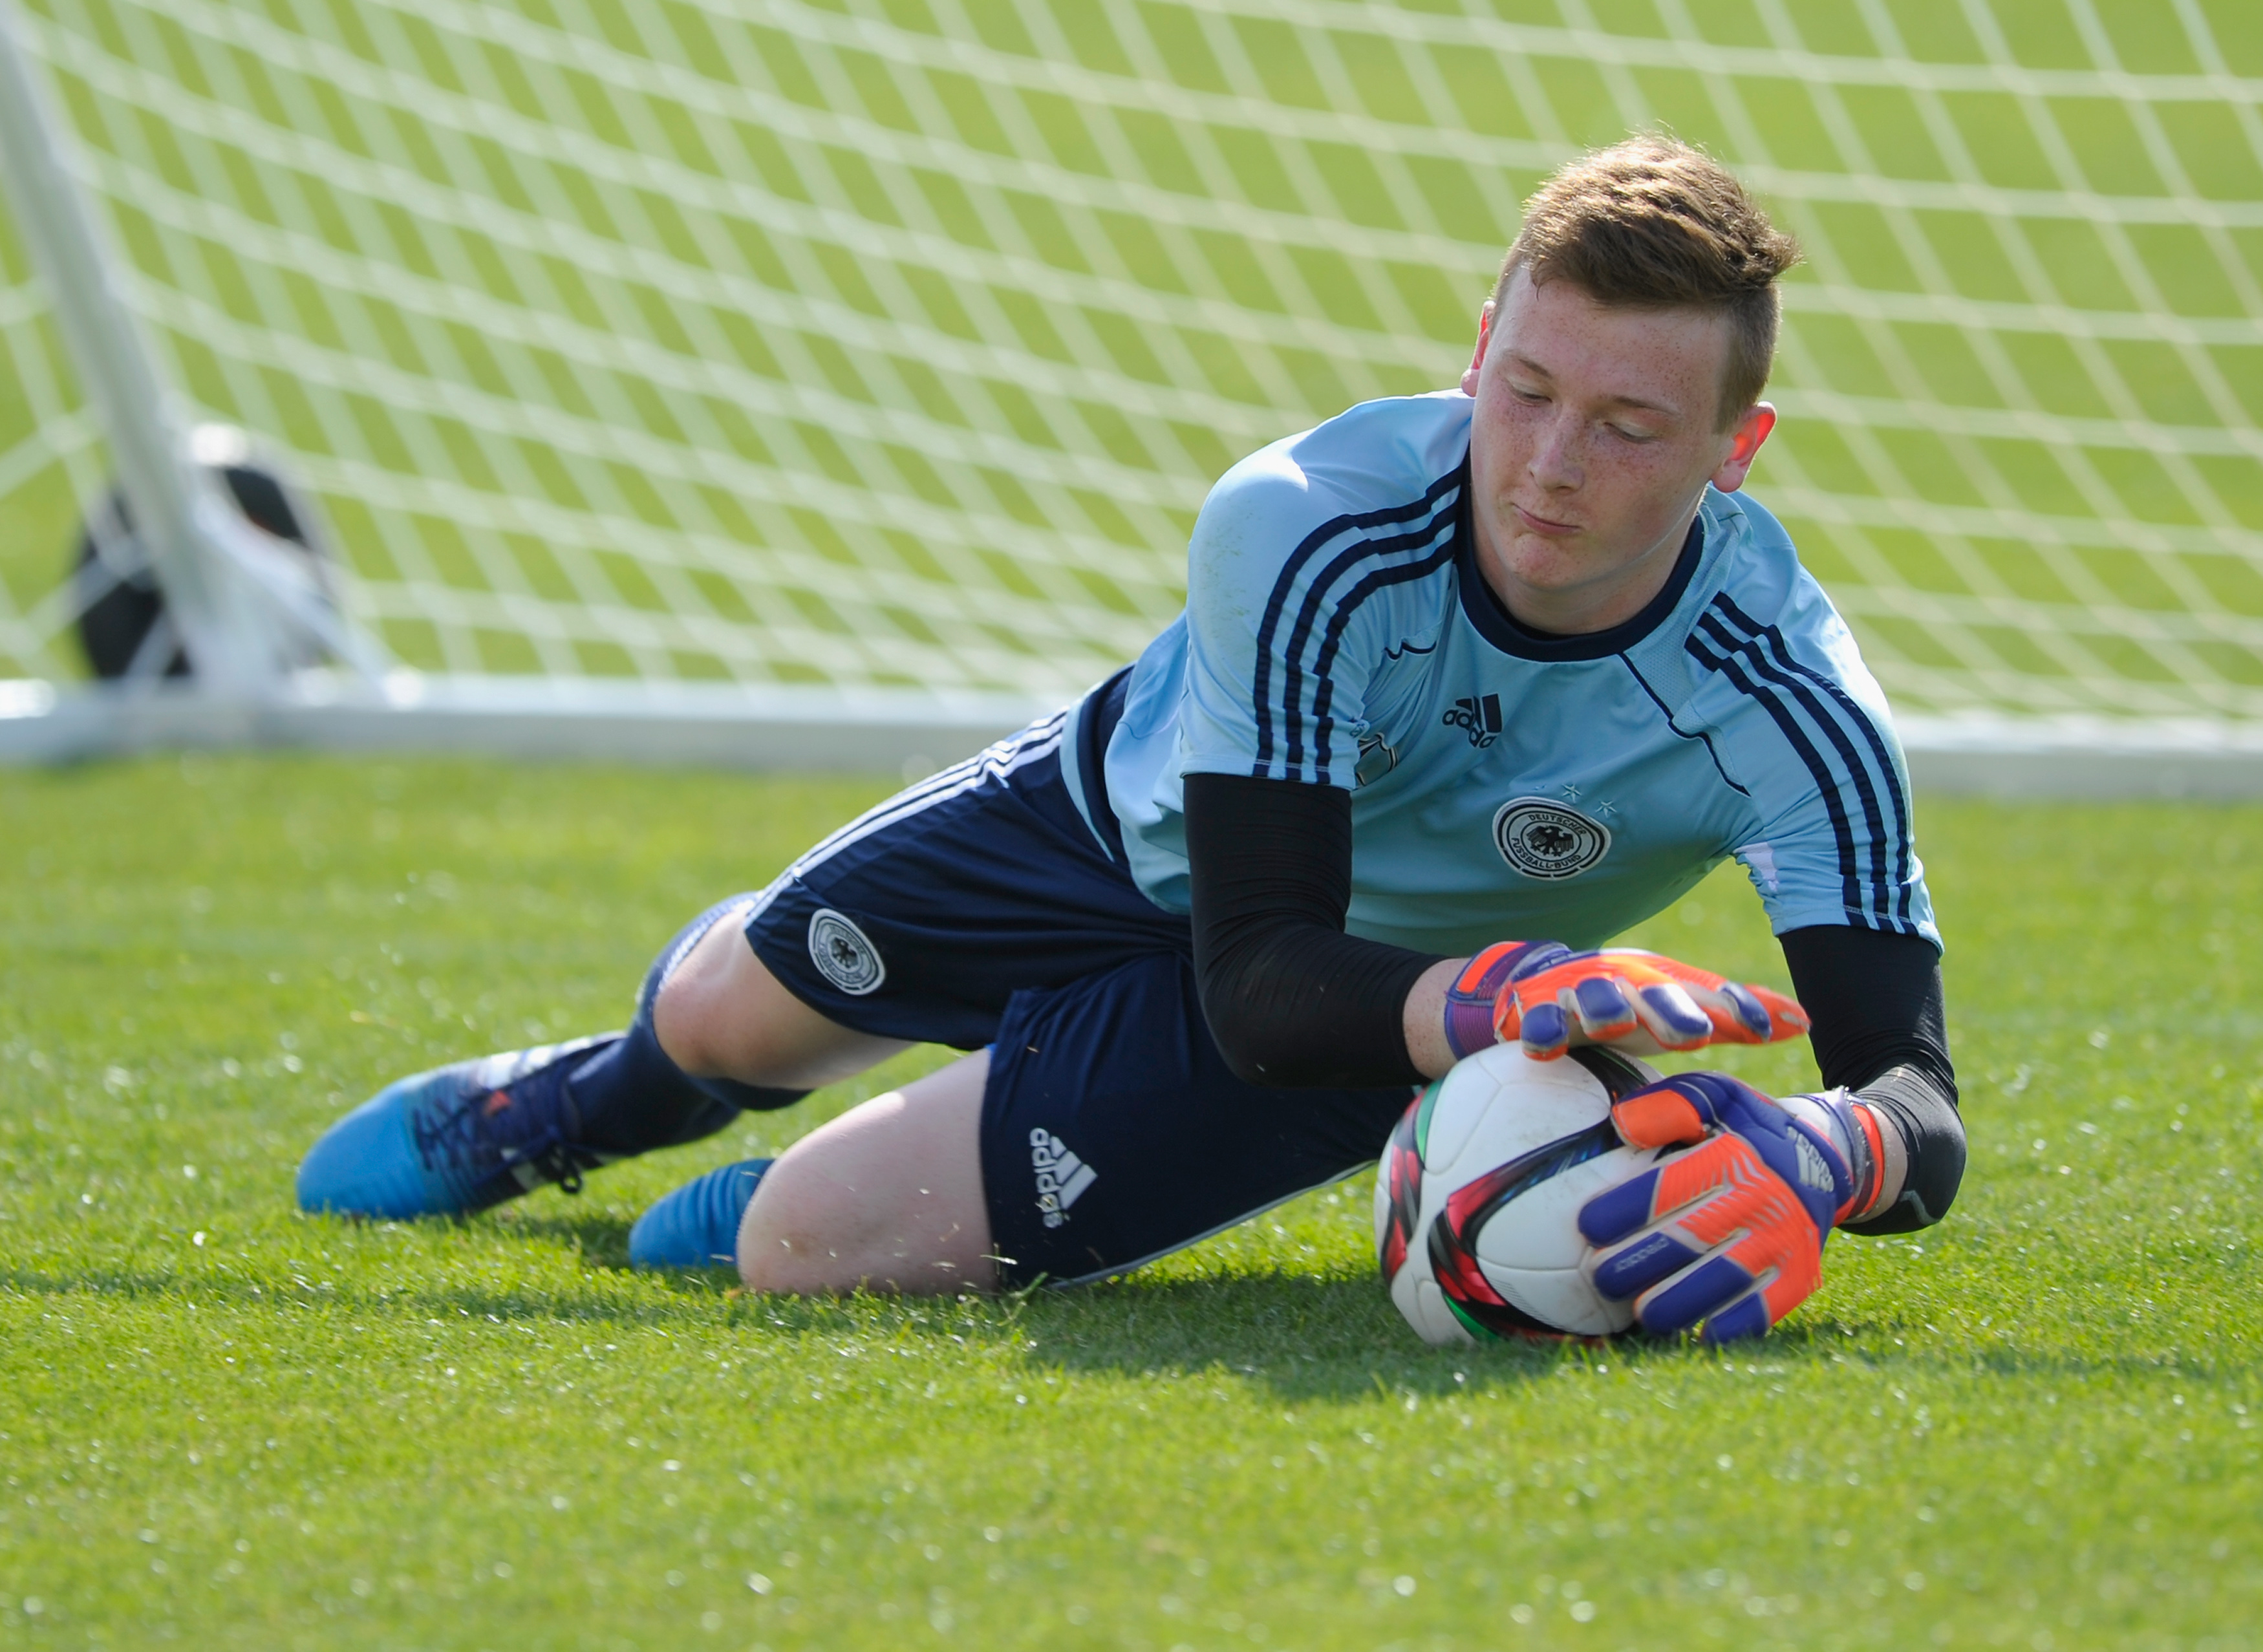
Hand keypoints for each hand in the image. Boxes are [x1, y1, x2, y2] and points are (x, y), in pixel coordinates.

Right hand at [1443, 942, 1809, 1062]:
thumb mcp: (1684, 1008)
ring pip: (1593, 998)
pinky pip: (1536, 1018)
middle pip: (1653, 995)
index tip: (1768, 1033)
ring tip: (1614, 1023)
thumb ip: (1736, 1014)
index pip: (1710, 995)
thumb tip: (1807, 1022)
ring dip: (1604, 1007)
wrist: (1552, 980)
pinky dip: (1539, 1027)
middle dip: (1672, 1012)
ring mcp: (1580, 993)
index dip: (1738, 1009)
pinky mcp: (1536, 1008)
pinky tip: (1544, 1045)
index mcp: (1669, 986)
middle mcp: (1628, 984)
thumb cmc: (1636, 1006)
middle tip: (1695, 1034)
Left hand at [1575, 1071, 1852, 1343]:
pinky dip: (1729, 1326)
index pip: (1670, 1187)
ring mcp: (1782, 1242)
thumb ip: (1670, 1104)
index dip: (1625, 1209)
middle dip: (1638, 1263)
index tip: (1585, 1227)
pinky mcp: (1798, 1275)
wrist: (1824, 1160)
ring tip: (1639, 1312)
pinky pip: (1762, 1310)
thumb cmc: (1747, 1127)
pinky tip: (1697, 1335)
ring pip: (1722, 1281)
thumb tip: (1621, 1123)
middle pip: (1689, 1240)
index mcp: (1734, 1156)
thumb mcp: (1716, 1096)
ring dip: (1675, 1302)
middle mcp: (1762, 1200)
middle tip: (1600, 1277)